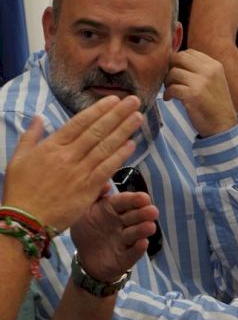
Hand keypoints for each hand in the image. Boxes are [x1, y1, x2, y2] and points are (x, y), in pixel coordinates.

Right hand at [3, 95, 142, 230]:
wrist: (24, 220)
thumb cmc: (20, 190)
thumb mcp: (18, 159)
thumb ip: (31, 136)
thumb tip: (38, 116)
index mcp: (51, 147)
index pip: (79, 122)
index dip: (98, 110)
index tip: (114, 99)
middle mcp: (67, 156)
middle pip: (97, 131)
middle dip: (117, 114)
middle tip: (134, 101)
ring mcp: (79, 171)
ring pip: (105, 146)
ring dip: (124, 130)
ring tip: (138, 117)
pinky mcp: (88, 188)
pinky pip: (107, 168)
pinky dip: (120, 155)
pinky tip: (132, 144)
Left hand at [71, 191, 158, 282]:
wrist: (85, 259)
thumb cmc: (87, 231)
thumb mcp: (84, 212)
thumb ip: (94, 196)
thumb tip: (106, 184)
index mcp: (113, 210)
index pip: (125, 202)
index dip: (135, 200)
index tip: (144, 198)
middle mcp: (123, 223)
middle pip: (135, 216)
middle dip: (144, 214)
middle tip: (152, 212)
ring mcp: (126, 240)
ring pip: (136, 233)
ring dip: (143, 230)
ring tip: (150, 227)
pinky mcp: (127, 256)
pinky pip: (133, 252)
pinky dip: (138, 248)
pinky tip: (142, 243)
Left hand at [164, 49, 237, 136]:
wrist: (223, 124)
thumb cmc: (215, 103)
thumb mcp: (214, 80)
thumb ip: (200, 69)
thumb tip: (176, 60)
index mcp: (215, 65)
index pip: (189, 52)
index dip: (179, 61)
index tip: (177, 71)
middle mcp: (209, 70)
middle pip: (179, 58)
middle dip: (170, 68)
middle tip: (171, 80)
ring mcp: (201, 82)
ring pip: (173, 72)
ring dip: (167, 82)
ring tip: (171, 91)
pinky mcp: (193, 95)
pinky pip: (171, 88)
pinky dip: (167, 94)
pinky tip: (170, 99)